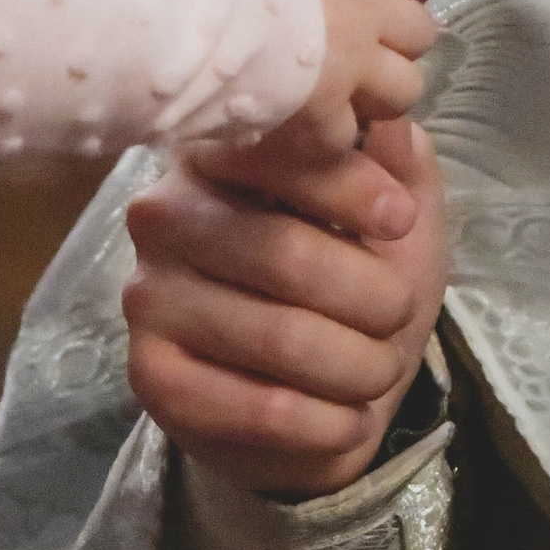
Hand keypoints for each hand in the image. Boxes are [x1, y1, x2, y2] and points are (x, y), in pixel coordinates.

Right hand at [124, 114, 447, 495]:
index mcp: (217, 154)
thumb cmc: (351, 283)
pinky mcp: (152, 377)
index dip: (352, 187)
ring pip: (282, 338)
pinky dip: (327, 423)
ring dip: (360, 366)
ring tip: (380, 369)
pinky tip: (348, 418)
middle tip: (399, 315)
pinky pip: (260, 408)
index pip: (281, 155)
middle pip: (286, 254)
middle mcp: (163, 215)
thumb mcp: (394, 217)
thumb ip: (399, 167)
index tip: (401, 219)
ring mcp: (148, 297)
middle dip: (373, 296)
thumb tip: (396, 125)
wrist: (309, 398)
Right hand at [260, 0, 437, 155]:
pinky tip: (306, 129)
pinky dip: (333, 136)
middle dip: (400, 44)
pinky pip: (349, 135)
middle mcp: (369, 18)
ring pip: (405, 91)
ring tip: (347, 95)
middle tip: (365, 49)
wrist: (192, 15)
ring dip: (380, 94)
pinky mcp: (326, 118)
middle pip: (422, 35)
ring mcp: (353, 71)